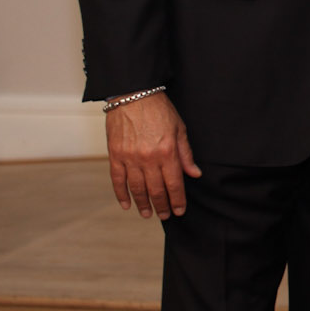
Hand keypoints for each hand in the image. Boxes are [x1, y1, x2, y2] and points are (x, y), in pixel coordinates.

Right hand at [105, 93, 199, 219]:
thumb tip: (194, 174)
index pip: (174, 183)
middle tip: (164, 216)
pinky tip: (126, 204)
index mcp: (167, 152)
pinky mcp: (115, 155)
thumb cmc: (159, 110)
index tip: (179, 211)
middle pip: (155, 189)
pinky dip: (121, 194)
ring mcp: (129, 158)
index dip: (177, 200)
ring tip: (147, 213)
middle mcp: (148, 158)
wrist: (133, 94)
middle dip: (161, 205)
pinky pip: (117, 180)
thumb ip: (186, 154)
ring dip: (142, 204)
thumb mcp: (179, 129)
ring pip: (136, 188)